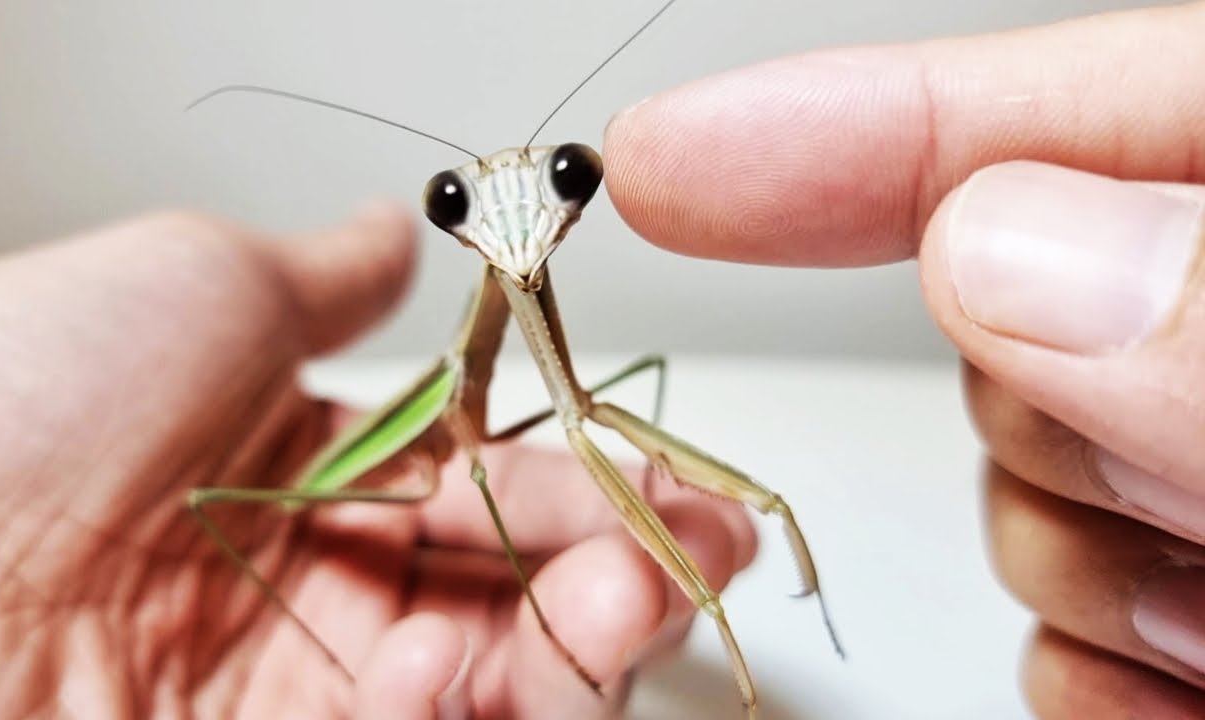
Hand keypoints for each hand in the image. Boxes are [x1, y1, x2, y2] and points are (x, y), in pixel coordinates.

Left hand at [0, 206, 753, 718]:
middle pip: (511, 600)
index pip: (489, 485)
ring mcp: (299, 698)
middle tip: (688, 546)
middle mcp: (312, 592)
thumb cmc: (5, 402)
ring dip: (582, 650)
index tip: (669, 481)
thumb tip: (399, 231)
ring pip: (493, 692)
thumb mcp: (201, 288)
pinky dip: (477, 712)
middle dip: (619, 573)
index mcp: (307, 474)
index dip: (587, 482)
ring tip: (624, 597)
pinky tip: (467, 665)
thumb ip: (331, 277)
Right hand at [603, 3, 1204, 716]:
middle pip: (1018, 310)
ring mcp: (1202, 474)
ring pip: (1013, 483)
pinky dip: (1094, 678)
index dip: (862, 126)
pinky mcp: (1192, 619)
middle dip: (1037, 409)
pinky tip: (1192, 684)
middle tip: (1196, 521)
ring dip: (1081, 569)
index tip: (668, 161)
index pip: (1064, 118)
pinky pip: (1054, 637)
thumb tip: (1004, 245)